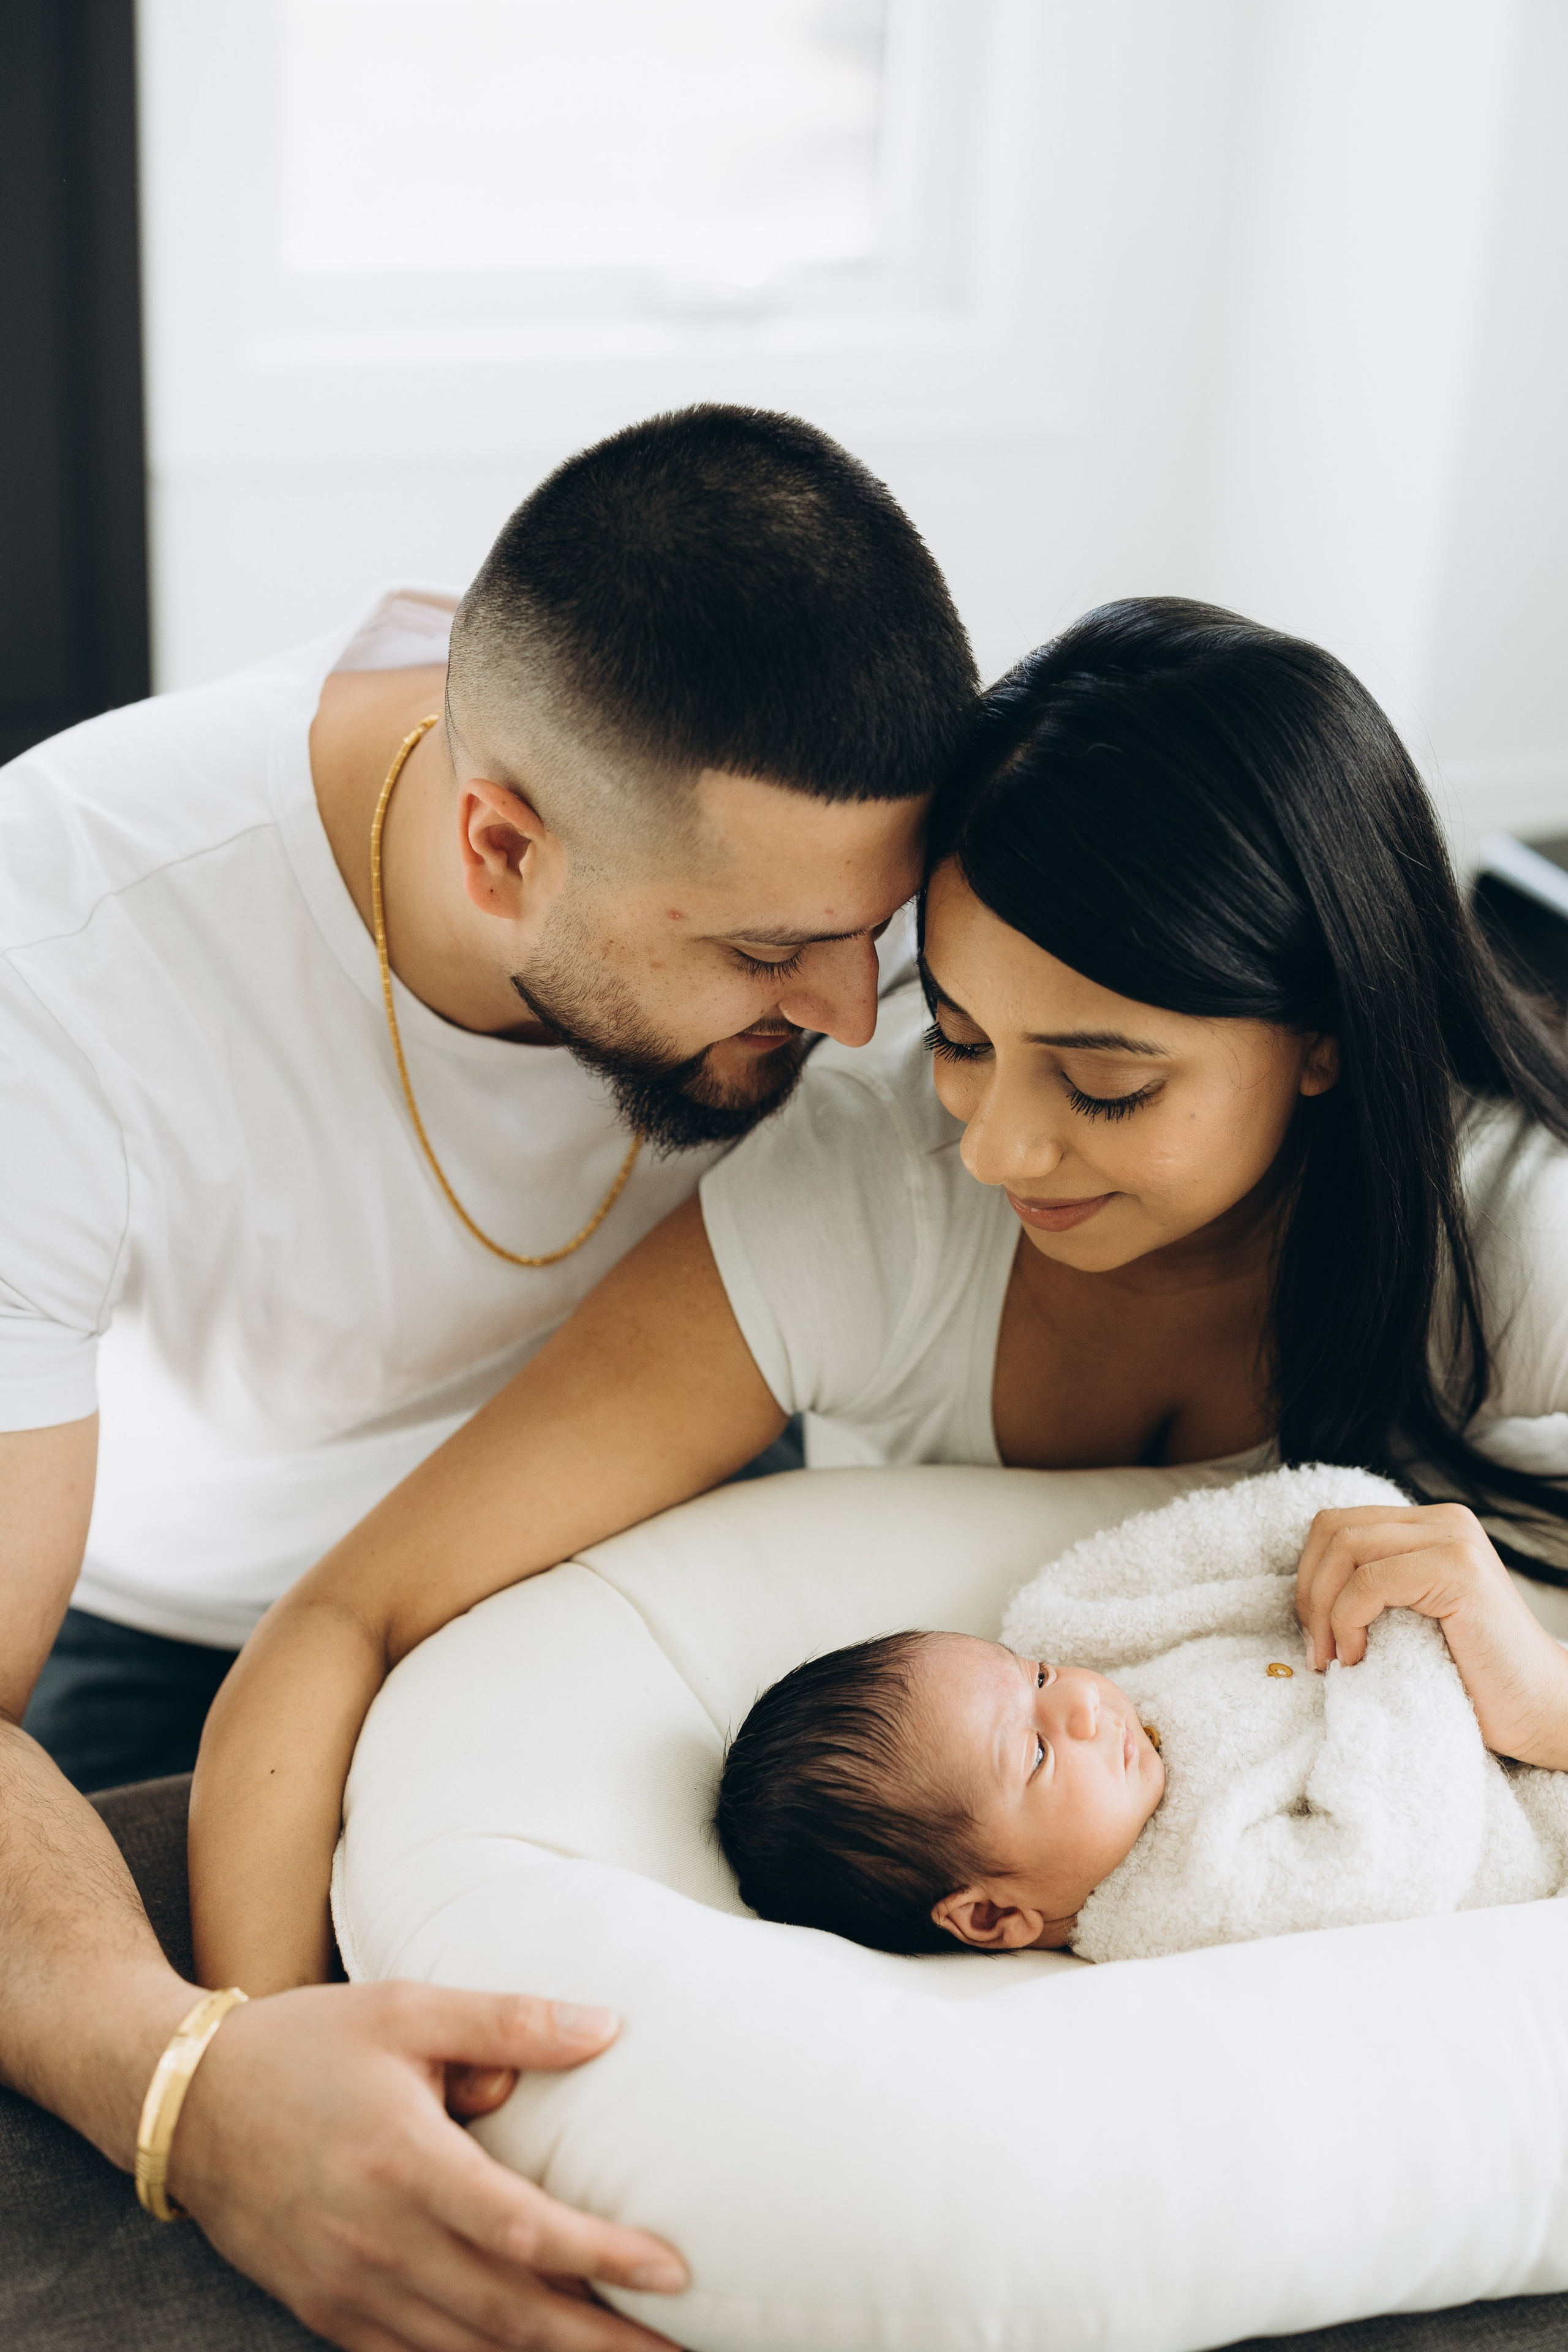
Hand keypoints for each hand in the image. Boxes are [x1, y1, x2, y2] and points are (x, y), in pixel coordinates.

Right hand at [168, 1981, 686, 2351]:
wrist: (186, 2103)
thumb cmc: (305, 2043)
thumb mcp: (406, 2009)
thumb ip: (507, 2021)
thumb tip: (607, 2027)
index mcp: (404, 2160)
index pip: (522, 2229)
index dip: (603, 2257)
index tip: (674, 2271)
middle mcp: (377, 2240)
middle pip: (508, 2313)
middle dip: (600, 2341)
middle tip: (678, 2351)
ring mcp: (348, 2289)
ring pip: (467, 2351)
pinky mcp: (327, 2313)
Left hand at [1295, 1500, 1567, 1766]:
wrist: (1541, 1712)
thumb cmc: (1471, 1678)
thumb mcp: (1409, 1619)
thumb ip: (1373, 1588)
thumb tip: (1302, 1595)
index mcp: (1429, 1528)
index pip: (1337, 1526)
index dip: (1309, 1578)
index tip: (1313, 1636)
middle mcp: (1443, 1521)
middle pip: (1333, 1528)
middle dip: (1308, 1591)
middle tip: (1317, 1651)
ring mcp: (1453, 1539)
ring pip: (1345, 1547)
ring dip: (1322, 1608)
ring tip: (1334, 1659)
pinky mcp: (1458, 1569)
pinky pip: (1370, 1581)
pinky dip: (1347, 1620)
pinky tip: (1360, 1658)